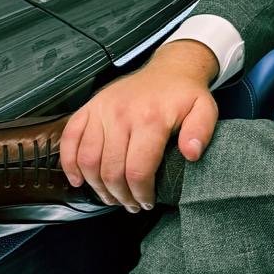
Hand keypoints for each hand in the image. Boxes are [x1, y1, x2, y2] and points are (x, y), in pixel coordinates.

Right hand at [58, 39, 218, 211]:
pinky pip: (69, 139)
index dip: (141, 194)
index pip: (137, 170)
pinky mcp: (89, 107)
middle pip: (111, 170)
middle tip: (130, 205)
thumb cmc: (185, 95)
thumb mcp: (205, 110)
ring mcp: (101, 110)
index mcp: (150, 118)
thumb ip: (201, 132)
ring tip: (111, 197)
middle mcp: (120, 114)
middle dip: (120, 196)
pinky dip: (69, 164)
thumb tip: (191, 154)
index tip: (147, 202)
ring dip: (97, 186)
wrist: (168, 69)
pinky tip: (78, 180)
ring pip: (88, 160)